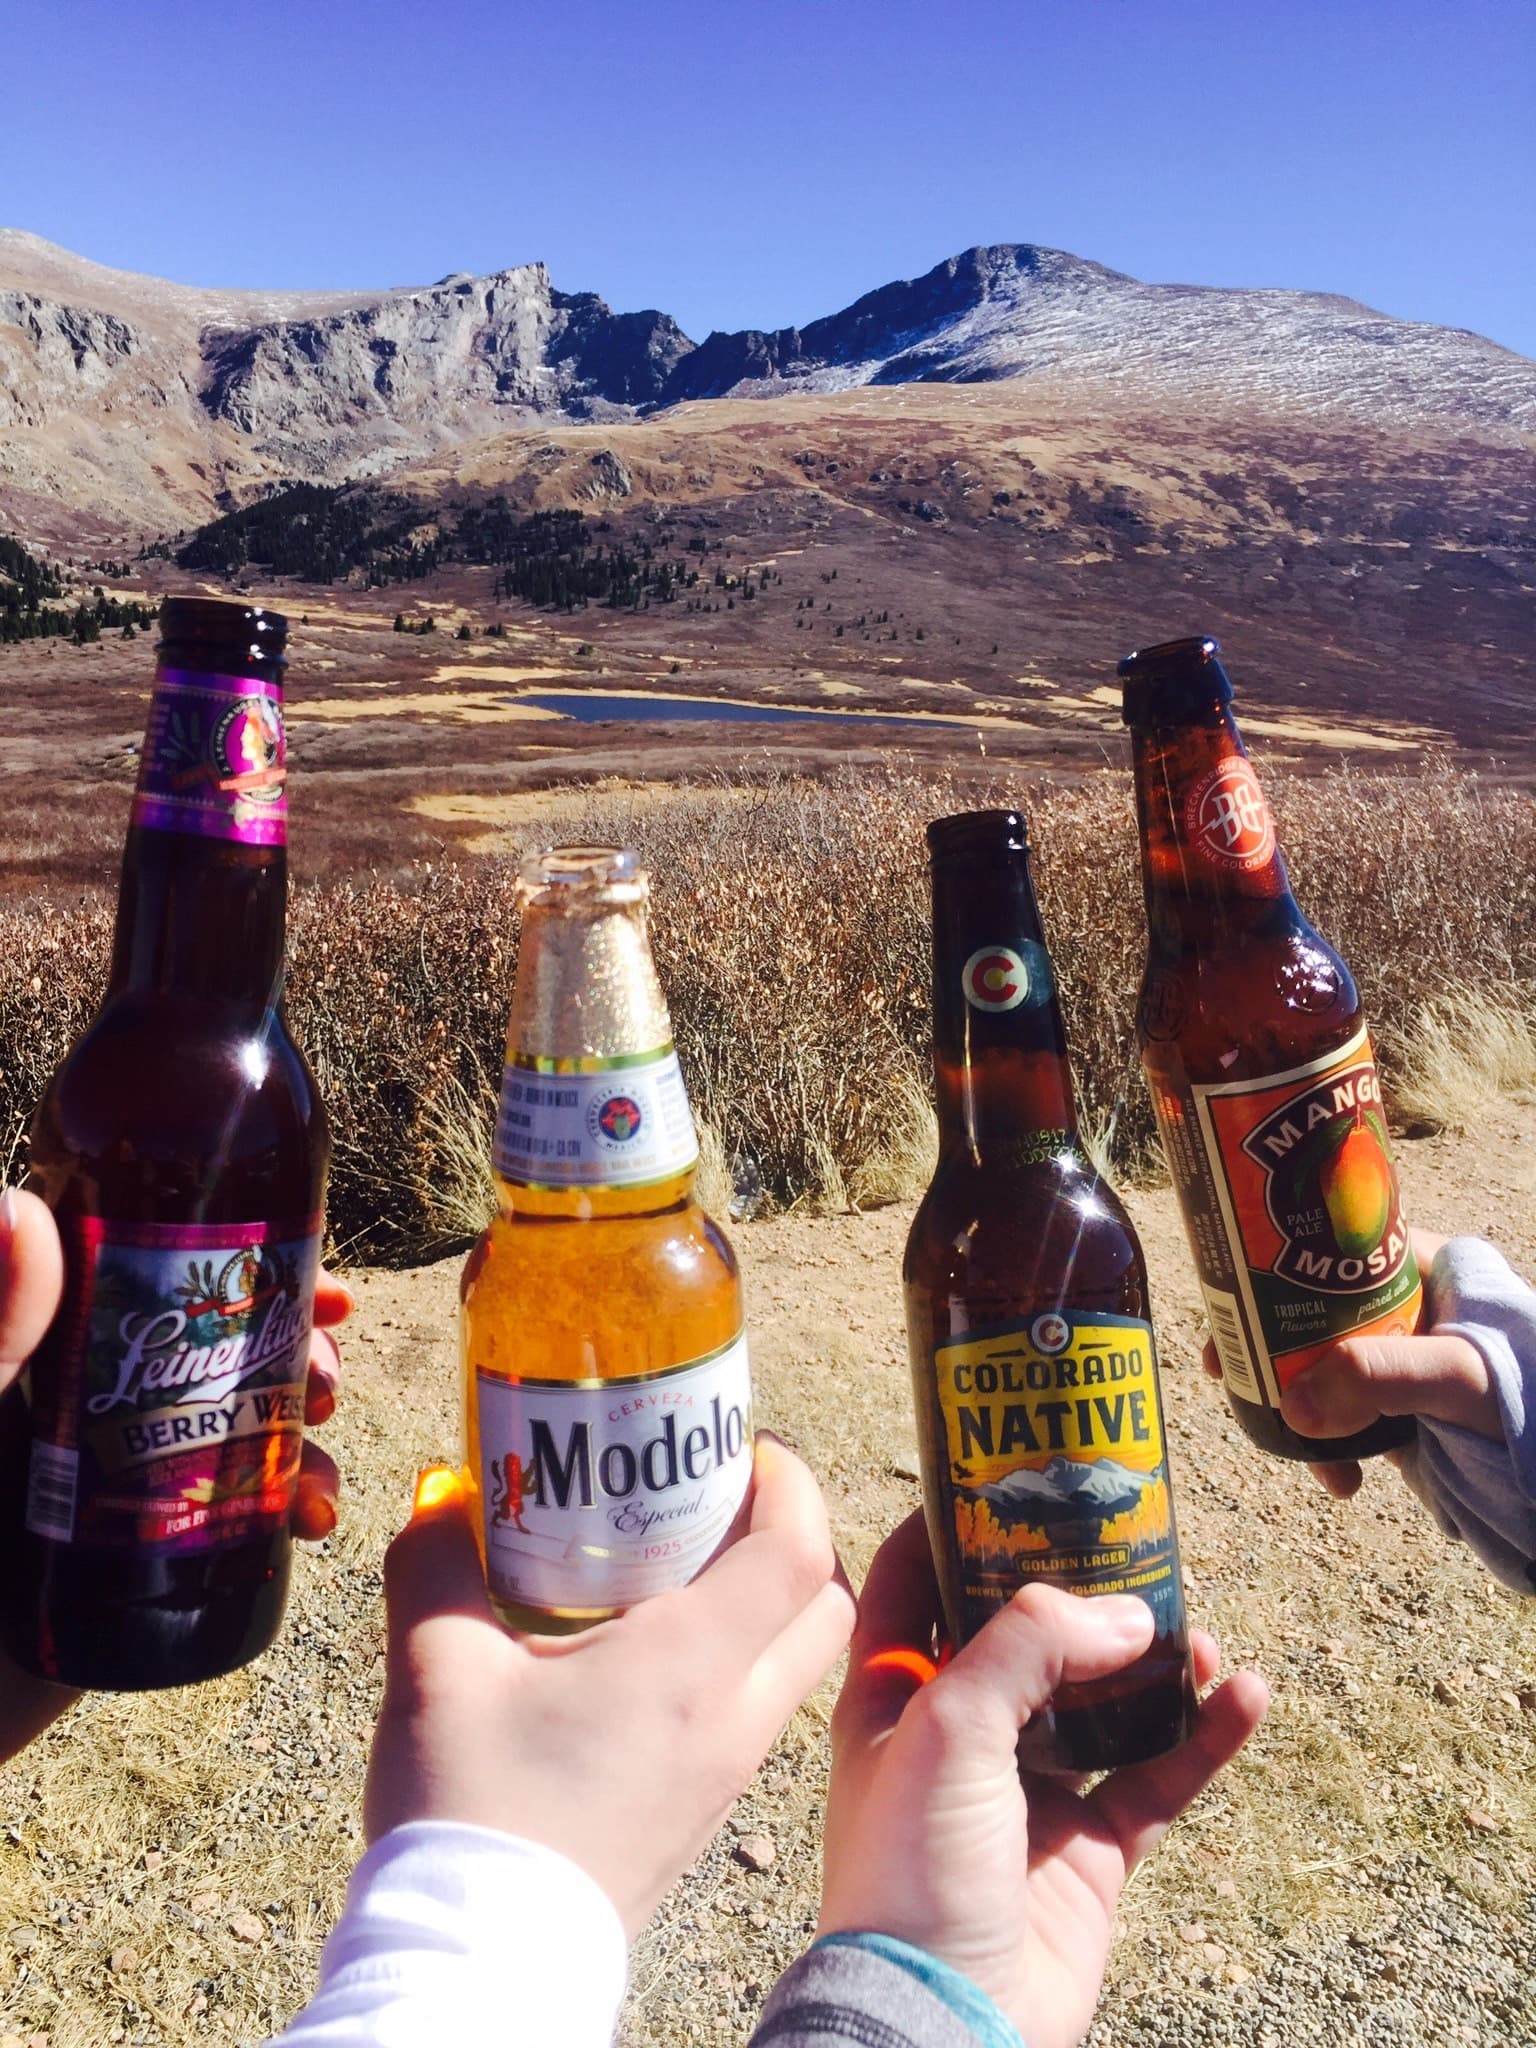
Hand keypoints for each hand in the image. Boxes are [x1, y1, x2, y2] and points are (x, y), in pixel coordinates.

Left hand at [0, 1186, 349, 1761]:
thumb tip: (24, 1208)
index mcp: (56, 1358)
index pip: (164, 1279)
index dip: (251, 1267)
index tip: (318, 1277)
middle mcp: (96, 1408)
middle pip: (224, 1349)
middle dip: (297, 1357)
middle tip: (324, 1386)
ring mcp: (124, 1483)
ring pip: (243, 1427)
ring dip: (302, 1434)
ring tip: (318, 1467)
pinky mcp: (147, 1562)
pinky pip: (238, 1517)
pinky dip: (290, 1507)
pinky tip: (313, 1519)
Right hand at [366, 1436, 854, 1936]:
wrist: (481, 1960)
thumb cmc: (471, 1810)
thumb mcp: (434, 1668)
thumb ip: (434, 1562)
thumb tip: (438, 1494)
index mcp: (689, 1665)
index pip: (797, 1552)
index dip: (790, 1484)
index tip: (746, 1446)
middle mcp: (732, 1715)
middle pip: (821, 1602)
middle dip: (793, 1533)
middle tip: (721, 1494)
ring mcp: (728, 1770)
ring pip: (797, 1659)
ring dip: (770, 1596)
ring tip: (682, 1558)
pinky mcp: (708, 1809)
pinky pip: (758, 1708)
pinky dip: (740, 1656)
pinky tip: (652, 1644)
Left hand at [819, 1515, 1267, 2047]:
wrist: (946, 2019)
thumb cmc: (912, 1871)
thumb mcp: (948, 1724)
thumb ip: (1028, 1645)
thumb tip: (1122, 1614)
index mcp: (892, 1692)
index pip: (909, 1582)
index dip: (948, 1526)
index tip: (1008, 1477)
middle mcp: (958, 1731)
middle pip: (1023, 1633)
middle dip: (1078, 1588)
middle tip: (1135, 1542)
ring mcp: (1028, 1788)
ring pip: (1101, 1697)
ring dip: (1152, 1660)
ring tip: (1196, 1629)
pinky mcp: (1089, 1847)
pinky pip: (1158, 1774)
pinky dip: (1204, 1735)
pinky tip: (1244, 1695)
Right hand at [1199, 1229, 1495, 1498]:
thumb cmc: (1527, 1395)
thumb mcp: (1456, 1373)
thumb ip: (1379, 1379)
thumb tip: (1292, 1406)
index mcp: (1417, 1267)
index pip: (1328, 1245)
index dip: (1270, 1266)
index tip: (1230, 1303)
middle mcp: (1397, 1307)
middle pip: (1306, 1307)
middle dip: (1264, 1345)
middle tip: (1225, 1371)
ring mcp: (1393, 1359)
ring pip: (1314, 1366)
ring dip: (1289, 1405)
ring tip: (1279, 1443)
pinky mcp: (1394, 1408)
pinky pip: (1339, 1417)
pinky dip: (1325, 1448)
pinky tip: (1338, 1481)